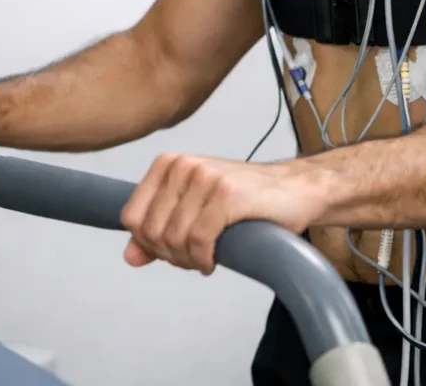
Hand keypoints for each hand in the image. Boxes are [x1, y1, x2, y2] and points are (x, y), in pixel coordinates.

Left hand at [120, 153, 315, 274]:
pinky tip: (215, 259)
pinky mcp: (227, 195)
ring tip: (206, 257)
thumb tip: (129, 256)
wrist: (295, 189)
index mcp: (169, 164)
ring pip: (174, 239)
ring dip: (189, 260)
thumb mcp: (194, 210)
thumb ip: (159, 230)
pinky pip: (199, 241)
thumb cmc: (245, 200)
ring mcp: (205, 177)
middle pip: (152, 232)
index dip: (149, 244)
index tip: (172, 250)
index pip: (132, 217)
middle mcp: (183, 165)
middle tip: (194, 257)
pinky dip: (204, 259)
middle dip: (171, 255)